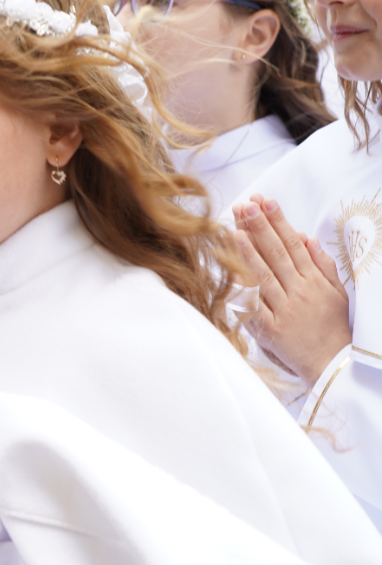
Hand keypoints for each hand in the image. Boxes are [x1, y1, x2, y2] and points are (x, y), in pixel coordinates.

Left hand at [232, 195, 352, 385]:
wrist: (332, 362)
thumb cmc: (332, 326)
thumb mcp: (336, 292)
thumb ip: (322, 264)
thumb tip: (308, 238)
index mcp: (312, 280)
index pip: (292, 244)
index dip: (278, 221)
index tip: (265, 201)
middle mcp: (298, 291)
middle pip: (275, 254)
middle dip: (260, 227)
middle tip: (246, 205)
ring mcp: (283, 310)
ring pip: (263, 276)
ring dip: (248, 252)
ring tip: (233, 229)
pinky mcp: (270, 329)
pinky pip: (253, 307)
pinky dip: (242, 290)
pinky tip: (228, 273)